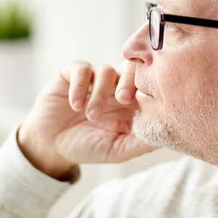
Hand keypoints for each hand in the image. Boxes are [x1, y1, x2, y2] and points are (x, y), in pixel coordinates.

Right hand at [17, 61, 157, 179]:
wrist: (51, 145)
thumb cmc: (88, 147)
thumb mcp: (118, 151)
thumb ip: (141, 144)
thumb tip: (166, 137)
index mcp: (131, 102)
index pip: (147, 84)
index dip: (149, 88)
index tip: (145, 102)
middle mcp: (114, 86)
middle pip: (131, 67)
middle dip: (129, 81)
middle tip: (123, 99)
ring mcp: (93, 79)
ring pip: (106, 70)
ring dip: (100, 93)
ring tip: (91, 115)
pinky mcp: (71, 74)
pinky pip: (81, 69)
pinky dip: (80, 86)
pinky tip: (76, 105)